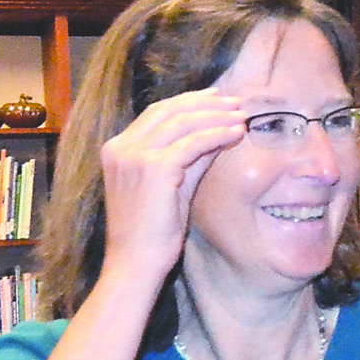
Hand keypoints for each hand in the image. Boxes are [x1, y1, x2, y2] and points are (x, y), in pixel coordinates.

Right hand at [97, 90, 248, 289]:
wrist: (136, 262)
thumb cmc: (153, 230)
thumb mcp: (173, 185)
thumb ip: (191, 158)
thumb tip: (220, 133)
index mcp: (117, 149)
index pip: (157, 113)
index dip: (189, 101)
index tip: (217, 97)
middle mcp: (120, 148)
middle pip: (169, 111)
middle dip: (206, 103)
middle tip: (236, 102)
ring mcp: (134, 157)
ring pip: (182, 122)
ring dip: (216, 116)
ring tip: (242, 116)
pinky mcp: (154, 169)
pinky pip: (193, 143)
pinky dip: (217, 134)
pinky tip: (236, 133)